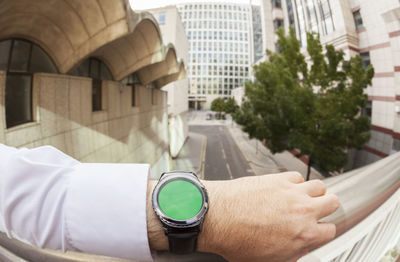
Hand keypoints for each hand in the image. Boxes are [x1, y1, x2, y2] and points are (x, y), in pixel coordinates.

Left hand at [198, 172, 339, 261]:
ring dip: (314, 192)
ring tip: (303, 196)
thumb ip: (289, 255)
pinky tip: (284, 187)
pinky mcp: (278, 179)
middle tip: (315, 209)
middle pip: (333, 202)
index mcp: (304, 234)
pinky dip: (294, 182)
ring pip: (319, 186)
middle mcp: (303, 211)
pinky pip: (297, 176)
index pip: (330, 230)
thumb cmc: (236, 239)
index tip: (315, 228)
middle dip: (326, 207)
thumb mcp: (268, 259)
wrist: (217, 217)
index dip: (322, 230)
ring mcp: (292, 192)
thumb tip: (296, 252)